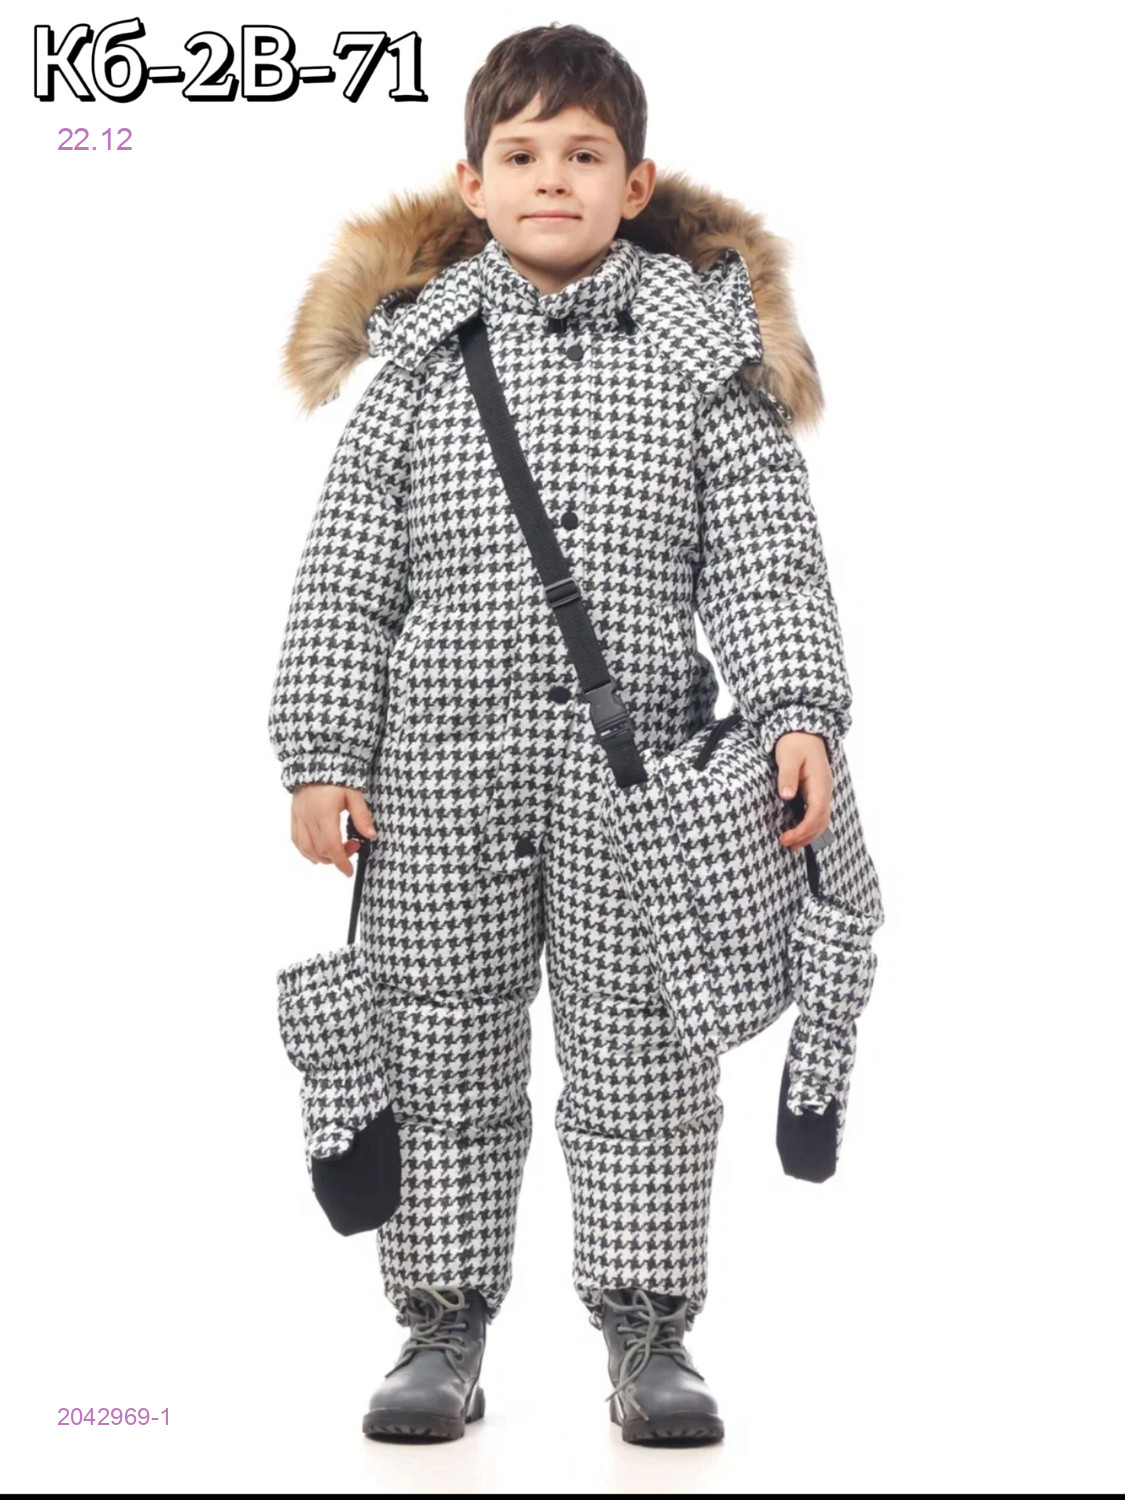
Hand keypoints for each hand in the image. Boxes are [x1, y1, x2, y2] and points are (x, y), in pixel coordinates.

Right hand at [291, 783, 377, 874]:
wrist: (316, 761)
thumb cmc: (338, 776)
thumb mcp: (354, 794)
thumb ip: (362, 816)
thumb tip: (371, 836)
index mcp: (324, 813)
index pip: (331, 846)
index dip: (341, 862)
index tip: (348, 872)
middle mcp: (309, 818)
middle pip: (320, 851)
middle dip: (337, 857)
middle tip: (353, 846)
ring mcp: (299, 818)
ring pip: (306, 849)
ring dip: (321, 857)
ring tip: (336, 851)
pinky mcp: (294, 817)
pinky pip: (297, 841)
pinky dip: (307, 851)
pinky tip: (318, 852)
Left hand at [775, 732, 832, 849]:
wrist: (803, 731)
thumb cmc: (795, 742)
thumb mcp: (787, 756)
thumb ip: (787, 775)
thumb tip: (786, 795)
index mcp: (820, 783)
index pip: (816, 813)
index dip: (804, 830)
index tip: (787, 838)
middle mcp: (824, 790)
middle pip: (822, 820)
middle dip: (806, 836)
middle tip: (787, 845)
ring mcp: (822, 791)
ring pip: (822, 819)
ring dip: (809, 834)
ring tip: (792, 845)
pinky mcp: (816, 791)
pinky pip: (817, 813)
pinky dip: (809, 825)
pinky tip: (798, 831)